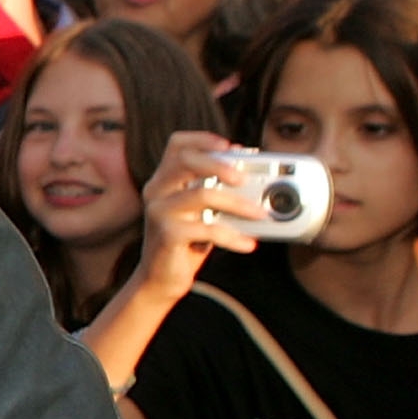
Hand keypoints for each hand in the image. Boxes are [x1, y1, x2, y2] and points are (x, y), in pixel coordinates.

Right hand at [139, 130, 266, 290]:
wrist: (161, 279)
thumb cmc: (187, 242)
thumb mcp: (202, 211)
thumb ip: (217, 189)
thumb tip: (250, 171)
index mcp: (164, 180)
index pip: (177, 144)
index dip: (203, 139)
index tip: (231, 146)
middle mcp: (156, 190)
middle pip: (186, 160)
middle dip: (220, 164)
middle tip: (245, 178)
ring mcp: (158, 212)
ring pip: (202, 194)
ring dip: (238, 203)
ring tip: (261, 215)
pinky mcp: (166, 234)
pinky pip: (206, 229)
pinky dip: (233, 236)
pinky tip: (248, 244)